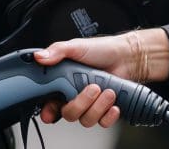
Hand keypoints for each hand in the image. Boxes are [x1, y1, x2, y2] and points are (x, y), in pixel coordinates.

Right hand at [34, 29, 168, 127]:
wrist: (128, 56)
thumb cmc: (102, 50)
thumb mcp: (76, 46)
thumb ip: (57, 51)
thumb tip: (39, 57)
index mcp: (63, 83)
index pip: (49, 103)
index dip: (48, 111)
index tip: (51, 111)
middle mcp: (75, 96)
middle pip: (68, 114)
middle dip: (81, 103)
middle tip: (92, 88)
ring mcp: (90, 104)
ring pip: (85, 120)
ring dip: (98, 106)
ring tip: (108, 91)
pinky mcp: (105, 110)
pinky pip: (102, 123)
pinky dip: (108, 115)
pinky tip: (113, 104)